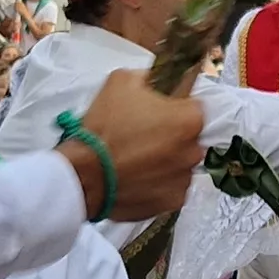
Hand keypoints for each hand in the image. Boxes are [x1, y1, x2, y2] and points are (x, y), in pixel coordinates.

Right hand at [68, 71, 204, 219]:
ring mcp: (184, 179)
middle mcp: (194, 150)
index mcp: (190, 118)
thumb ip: (146, 77)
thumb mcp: (121, 82)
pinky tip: (137, 177)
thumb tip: (151, 79)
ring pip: (180, 164)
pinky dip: (158, 183)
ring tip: (136, 159)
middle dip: (171, 135)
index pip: (193, 106)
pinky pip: (170, 187)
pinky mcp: (173, 202)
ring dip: (165, 160)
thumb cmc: (104, 128)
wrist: (84, 174)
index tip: (157, 112)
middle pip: (189, 137)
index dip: (173, 107)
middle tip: (143, 135)